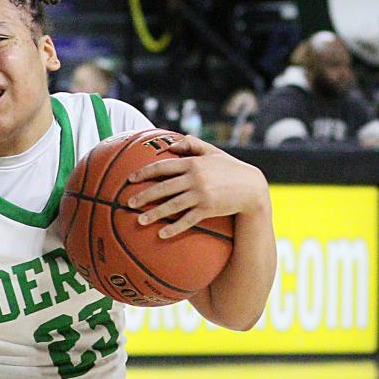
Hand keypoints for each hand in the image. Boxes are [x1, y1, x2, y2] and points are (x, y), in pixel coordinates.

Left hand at [126, 136, 267, 238]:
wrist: (251, 187)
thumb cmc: (230, 168)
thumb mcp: (212, 152)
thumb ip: (192, 144)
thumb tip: (171, 145)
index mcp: (193, 162)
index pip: (163, 167)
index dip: (145, 173)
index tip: (130, 180)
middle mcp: (194, 178)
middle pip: (163, 187)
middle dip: (144, 195)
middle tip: (128, 203)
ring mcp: (201, 194)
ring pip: (172, 205)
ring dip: (154, 213)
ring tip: (139, 221)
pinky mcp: (208, 209)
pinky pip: (187, 220)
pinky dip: (173, 227)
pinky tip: (162, 234)